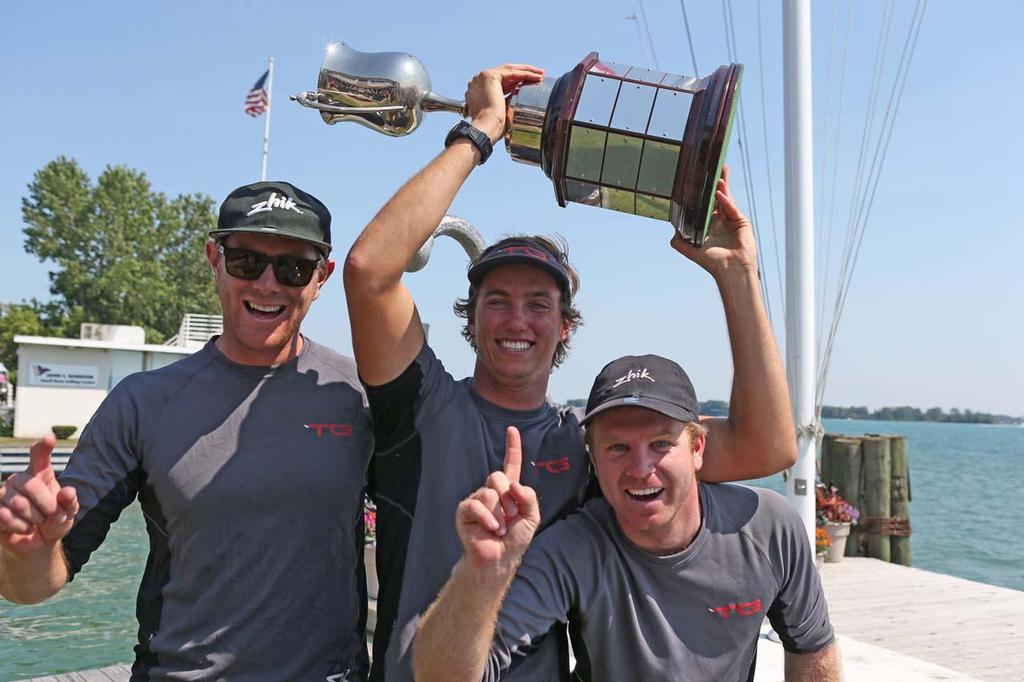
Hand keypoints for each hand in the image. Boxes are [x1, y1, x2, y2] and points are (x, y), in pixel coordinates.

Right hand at [0, 435, 77, 555]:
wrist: (38, 542)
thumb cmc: (55, 521)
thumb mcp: (68, 513)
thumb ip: (70, 502)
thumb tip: (68, 491)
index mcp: (40, 474)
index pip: (39, 456)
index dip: (43, 447)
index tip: (50, 438)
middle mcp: (19, 479)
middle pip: (31, 485)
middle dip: (47, 505)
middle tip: (52, 515)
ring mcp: (3, 493)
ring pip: (19, 503)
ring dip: (34, 519)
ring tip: (37, 522)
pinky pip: (5, 517)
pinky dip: (21, 527)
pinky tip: (24, 527)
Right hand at [455, 427, 539, 571]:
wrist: (501, 558)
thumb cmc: (516, 539)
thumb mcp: (531, 516)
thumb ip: (528, 496)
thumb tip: (513, 483)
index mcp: (509, 490)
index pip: (511, 464)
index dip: (512, 447)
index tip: (512, 429)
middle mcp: (491, 490)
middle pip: (498, 477)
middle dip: (508, 499)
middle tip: (511, 517)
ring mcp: (477, 499)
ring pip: (489, 492)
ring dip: (500, 513)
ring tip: (500, 528)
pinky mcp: (465, 510)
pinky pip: (476, 504)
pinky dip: (488, 518)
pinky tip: (491, 529)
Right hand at [465, 64, 544, 143]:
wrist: (486, 128)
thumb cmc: (493, 127)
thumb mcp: (501, 111)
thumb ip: (507, 101)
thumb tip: (519, 99)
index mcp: (477, 91)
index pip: (500, 82)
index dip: (515, 82)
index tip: (528, 84)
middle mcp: (478, 81)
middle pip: (505, 73)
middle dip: (523, 74)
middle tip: (538, 75)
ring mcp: (482, 77)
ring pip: (509, 70)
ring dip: (527, 71)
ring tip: (541, 74)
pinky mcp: (490, 75)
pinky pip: (512, 72)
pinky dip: (526, 74)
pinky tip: (537, 76)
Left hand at [671, 165, 758, 277]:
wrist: (730, 270)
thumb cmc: (712, 262)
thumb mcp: (691, 250)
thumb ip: (679, 242)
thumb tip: (671, 234)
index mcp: (709, 224)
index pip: (705, 203)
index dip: (701, 193)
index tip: (697, 180)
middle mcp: (720, 220)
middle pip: (717, 196)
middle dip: (716, 182)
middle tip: (714, 167)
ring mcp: (731, 219)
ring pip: (726, 198)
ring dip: (722, 186)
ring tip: (718, 174)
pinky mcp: (741, 221)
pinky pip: (731, 207)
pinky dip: (725, 200)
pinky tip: (719, 193)